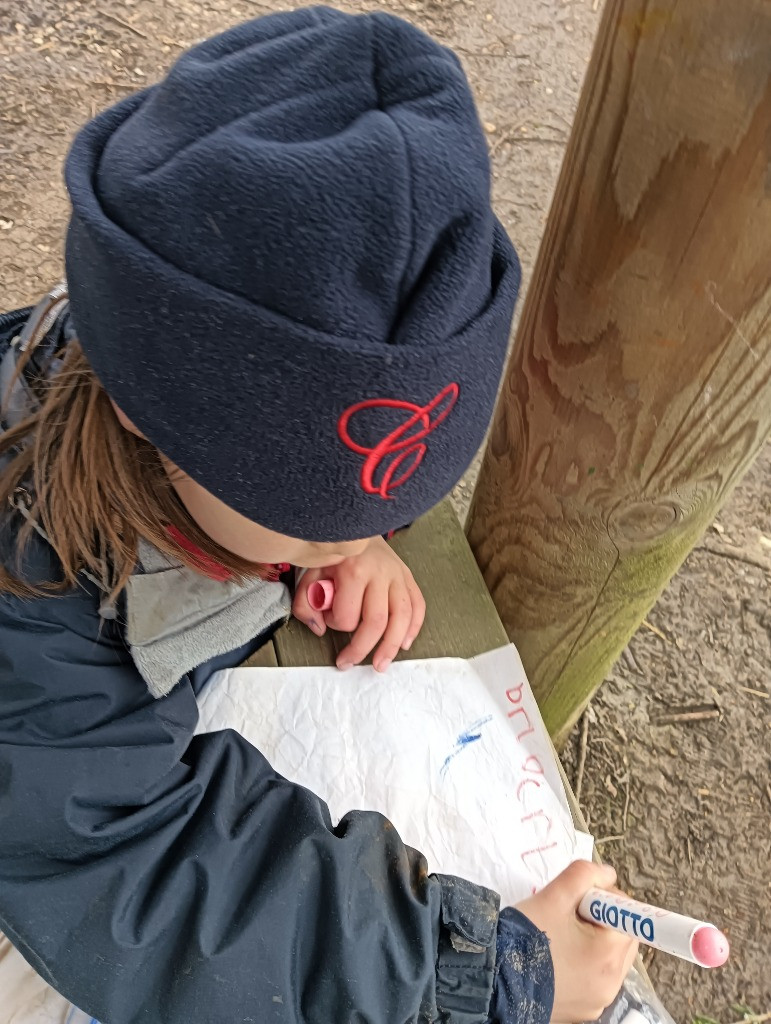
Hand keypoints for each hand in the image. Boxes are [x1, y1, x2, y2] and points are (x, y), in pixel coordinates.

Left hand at [292, 537, 425, 671]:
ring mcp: (397, 574)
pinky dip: (414, 627)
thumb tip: (319, 629)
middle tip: (349, 663)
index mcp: (353, 570)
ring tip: (381, 664)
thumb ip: (306, 603)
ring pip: (403, 618)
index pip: (347, 616)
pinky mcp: (407, 575)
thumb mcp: (310, 572)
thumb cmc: (331, 552)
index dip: (335, 625)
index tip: (327, 619)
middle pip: (377, 622)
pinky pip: (418, 605)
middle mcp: (380, 573)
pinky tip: (404, 643)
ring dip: (392, 646)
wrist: (353, 525)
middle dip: (362, 649)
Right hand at [515, 861, 637, 1022]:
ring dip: (592, 942)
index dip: (606, 898)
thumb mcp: (553, 896)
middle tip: (568, 913)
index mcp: (609, 955)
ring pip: (608, 959)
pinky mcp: (584, 1011)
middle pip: (621, 938)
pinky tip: (557, 956)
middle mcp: (611, 984)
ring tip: (559, 934)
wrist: (494, 980)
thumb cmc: (525, 938)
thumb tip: (607, 874)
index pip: (629, 916)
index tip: (580, 897)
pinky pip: (594, 978)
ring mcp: (598, 1001)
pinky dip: (583, 964)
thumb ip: (584, 875)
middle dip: (600, 920)